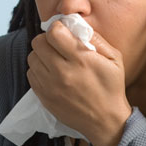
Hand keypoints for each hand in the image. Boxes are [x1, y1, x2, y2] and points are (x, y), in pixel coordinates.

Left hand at [26, 20, 131, 145]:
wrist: (105, 121)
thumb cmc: (111, 87)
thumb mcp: (114, 59)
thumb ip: (96, 38)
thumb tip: (76, 24)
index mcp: (81, 60)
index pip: (54, 33)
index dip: (57, 28)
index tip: (63, 32)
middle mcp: (62, 72)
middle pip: (38, 43)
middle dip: (47, 39)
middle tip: (57, 45)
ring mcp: (50, 86)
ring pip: (32, 57)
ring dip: (41, 55)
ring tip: (53, 59)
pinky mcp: (43, 97)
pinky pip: (31, 74)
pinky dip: (38, 70)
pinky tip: (51, 73)